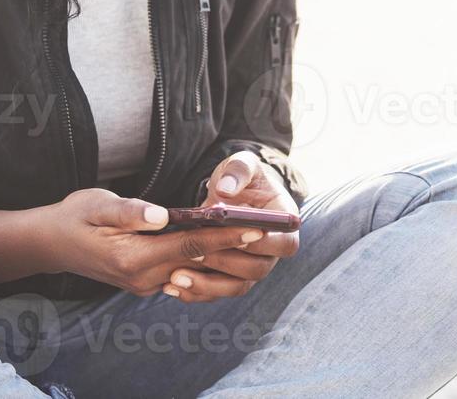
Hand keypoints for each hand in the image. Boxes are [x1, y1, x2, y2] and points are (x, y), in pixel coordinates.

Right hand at [42, 187, 267, 297]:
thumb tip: (163, 215)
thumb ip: (131, 211)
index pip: (190, 245)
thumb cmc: (75, 216)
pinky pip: (183, 274)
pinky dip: (204, 261)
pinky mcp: (145, 282)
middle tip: (267, 228)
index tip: (255, 225)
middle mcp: (142, 277)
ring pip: (194, 271)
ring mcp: (144, 284)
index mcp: (132, 257)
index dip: (225, 234)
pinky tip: (223, 245)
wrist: (51, 243)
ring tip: (254, 235)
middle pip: (199, 260)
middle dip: (234, 244)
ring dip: (223, 255)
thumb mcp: (98, 204)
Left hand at [162, 152, 301, 302]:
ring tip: (176, 276)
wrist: (229, 191)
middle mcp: (271, 251)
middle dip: (226, 262)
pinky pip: (217, 292)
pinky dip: (195, 292)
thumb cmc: (240, 176)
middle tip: (196, 253)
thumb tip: (226, 190)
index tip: (237, 237)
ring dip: (208, 284)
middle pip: (258, 269)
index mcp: (283, 224)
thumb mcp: (242, 164)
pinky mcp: (231, 276)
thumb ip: (238, 171)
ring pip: (237, 287)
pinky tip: (171, 286)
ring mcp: (251, 266)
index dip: (263, 244)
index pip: (286, 244)